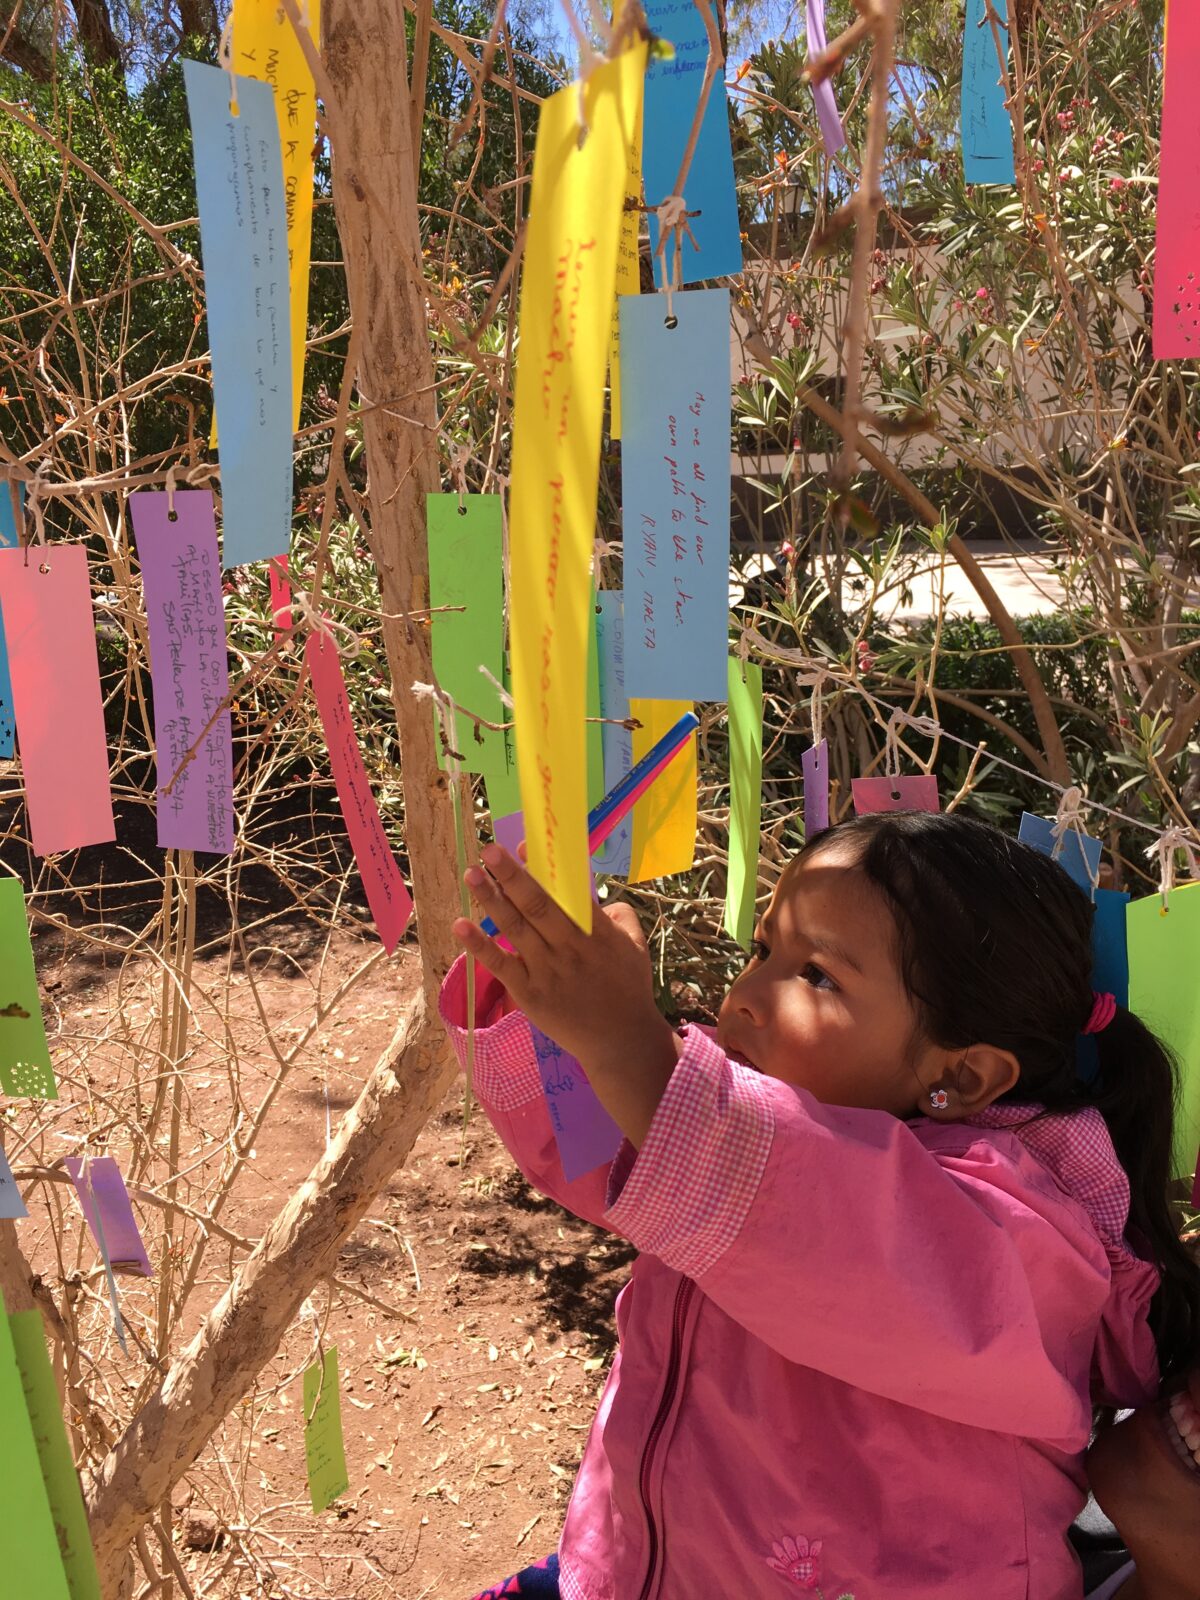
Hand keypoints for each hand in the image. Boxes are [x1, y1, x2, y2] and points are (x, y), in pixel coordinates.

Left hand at [453, 845, 681, 1143]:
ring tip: (471, 874)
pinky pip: (501, 965)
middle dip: (511, 875)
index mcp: (598, 932)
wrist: (620, 1042)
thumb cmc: (628, 989)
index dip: (545, 867)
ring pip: (516, 929)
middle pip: (537, 905)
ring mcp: (548, 971)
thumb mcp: (635, 947)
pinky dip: (479, 945)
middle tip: (489, 849)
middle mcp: (571, 948)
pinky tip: (460, 925)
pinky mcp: (530, 993)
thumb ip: (619, 915)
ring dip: (491, 899)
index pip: (569, 892)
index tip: (523, 844)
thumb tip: (594, 892)